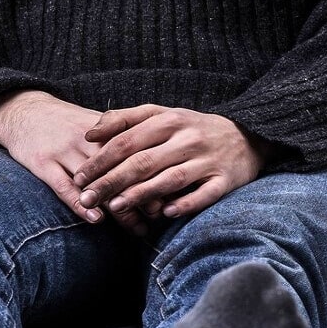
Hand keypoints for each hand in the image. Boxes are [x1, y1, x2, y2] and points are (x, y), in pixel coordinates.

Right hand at [0, 90, 147, 231]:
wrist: (22, 110)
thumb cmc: (64, 121)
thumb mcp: (94, 122)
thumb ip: (121, 138)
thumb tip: (154, 159)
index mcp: (103, 128)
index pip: (135, 153)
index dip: (154, 173)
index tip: (171, 193)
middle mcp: (86, 139)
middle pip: (120, 169)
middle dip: (142, 193)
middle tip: (159, 215)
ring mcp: (63, 151)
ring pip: (96, 182)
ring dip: (118, 206)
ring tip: (137, 228)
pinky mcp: (42, 163)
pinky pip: (63, 187)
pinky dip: (80, 204)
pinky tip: (96, 219)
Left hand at [72, 105, 272, 221]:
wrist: (248, 135)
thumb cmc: (193, 128)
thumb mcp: (162, 114)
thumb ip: (125, 119)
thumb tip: (90, 133)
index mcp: (169, 120)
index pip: (127, 140)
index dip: (100, 159)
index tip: (78, 177)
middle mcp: (187, 138)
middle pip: (143, 161)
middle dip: (111, 180)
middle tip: (87, 198)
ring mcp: (208, 159)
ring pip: (171, 178)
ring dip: (142, 193)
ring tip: (115, 206)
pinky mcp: (226, 180)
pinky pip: (204, 194)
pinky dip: (186, 203)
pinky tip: (165, 213)